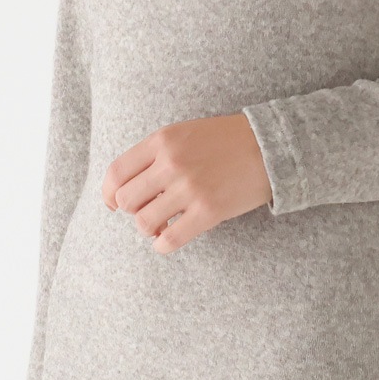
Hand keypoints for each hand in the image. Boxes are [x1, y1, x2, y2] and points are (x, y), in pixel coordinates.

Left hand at [102, 112, 271, 253]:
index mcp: (162, 140)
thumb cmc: (223, 142)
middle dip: (132, 211)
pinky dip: (162, 245)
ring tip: (161, 224)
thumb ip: (154, 155)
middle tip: (148, 210)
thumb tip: (121, 191)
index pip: (116, 173)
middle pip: (126, 200)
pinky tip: (169, 238)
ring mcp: (190, 188)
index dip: (108, 194)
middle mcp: (172, 163)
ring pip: (143, 222)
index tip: (113, 204)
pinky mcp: (209, 211)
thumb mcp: (183, 134)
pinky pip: (169, 240)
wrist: (269, 147)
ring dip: (148, 229)